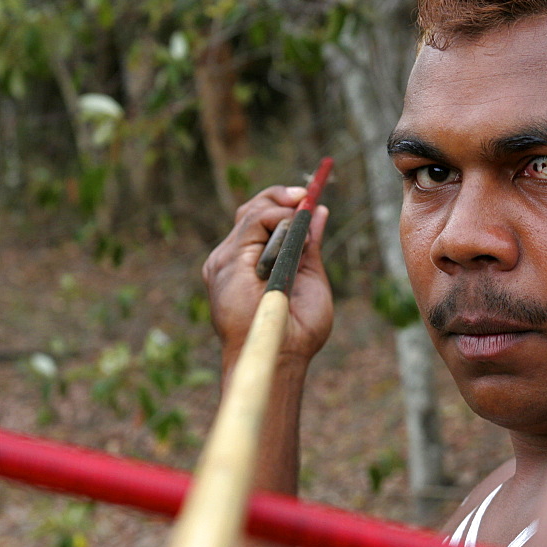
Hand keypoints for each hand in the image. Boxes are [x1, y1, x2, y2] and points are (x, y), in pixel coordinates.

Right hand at [202, 186, 332, 365]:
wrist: (283, 353)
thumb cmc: (298, 329)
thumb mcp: (310, 276)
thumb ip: (309, 245)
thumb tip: (319, 212)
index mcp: (252, 264)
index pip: (260, 221)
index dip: (283, 206)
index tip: (309, 197)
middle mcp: (235, 259)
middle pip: (251, 211)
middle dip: (280, 197)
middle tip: (306, 194)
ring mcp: (228, 260)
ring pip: (251, 213)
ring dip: (282, 208)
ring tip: (301, 213)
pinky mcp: (228, 261)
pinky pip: (252, 223)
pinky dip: (276, 215)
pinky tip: (292, 222)